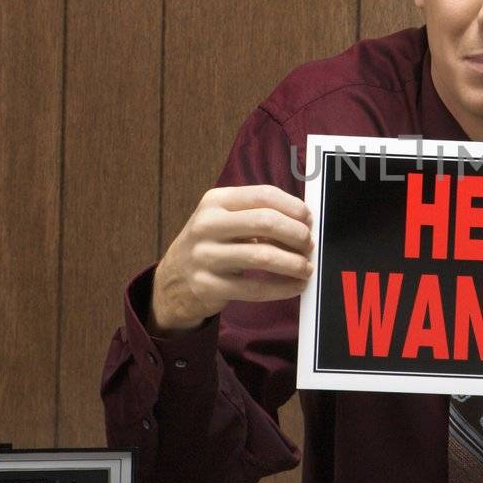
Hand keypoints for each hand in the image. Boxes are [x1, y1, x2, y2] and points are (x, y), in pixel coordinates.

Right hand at [149, 185, 313, 332]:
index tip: (309, 219)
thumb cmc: (212, 244)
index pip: (264, 195)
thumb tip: (304, 222)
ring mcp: (205, 256)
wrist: (173, 279)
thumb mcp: (225, 220)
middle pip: (266, 222)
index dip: (294, 207)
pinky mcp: (207, 286)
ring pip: (263, 256)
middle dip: (297, 234)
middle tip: (309, 245)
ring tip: (306, 268)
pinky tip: (295, 287)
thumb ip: (258, 215)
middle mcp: (207, 225)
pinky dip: (281, 288)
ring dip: (293, 263)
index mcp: (215, 201)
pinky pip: (254, 288)